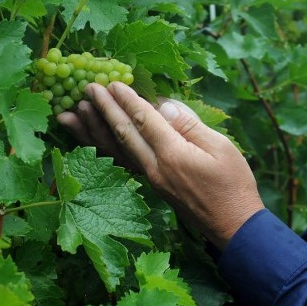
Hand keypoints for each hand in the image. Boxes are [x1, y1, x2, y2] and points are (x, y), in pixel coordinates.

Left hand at [57, 82, 264, 248]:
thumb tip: (163, 105)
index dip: (127, 100)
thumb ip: (190, 124)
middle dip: (104, 109)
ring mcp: (151, 179)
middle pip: (123, 134)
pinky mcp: (152, 186)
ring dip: (93, 130)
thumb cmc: (234, 183)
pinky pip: (121, 162)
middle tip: (87, 88)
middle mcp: (155, 168)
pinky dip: (103, 149)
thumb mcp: (221, 147)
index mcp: (173, 155)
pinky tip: (93, 140)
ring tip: (73, 113)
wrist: (232, 223)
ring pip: (115, 151)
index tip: (112, 82)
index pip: (144, 121)